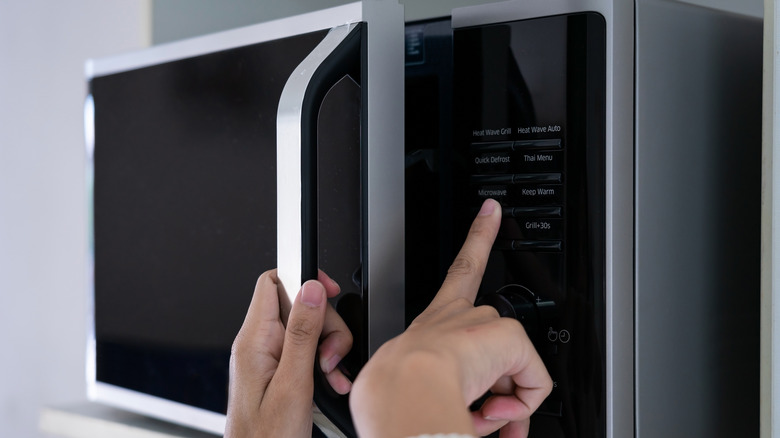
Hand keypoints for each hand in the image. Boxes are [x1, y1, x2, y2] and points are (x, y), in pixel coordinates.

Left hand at [225, 269, 352, 436]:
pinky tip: (330, 383)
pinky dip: (324, 365)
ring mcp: (268, 359)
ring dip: (328, 350)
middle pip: (299, 306)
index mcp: (254, 341)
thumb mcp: (293, 384)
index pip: (273, 282)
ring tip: (330, 375)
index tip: (328, 292)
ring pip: (308, 330)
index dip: (303, 279)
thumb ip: (302, 334)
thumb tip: (310, 289)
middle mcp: (257, 346)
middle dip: (326, 326)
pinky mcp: (278, 372)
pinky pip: (306, 353)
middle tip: (330, 355)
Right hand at [350, 199, 552, 437]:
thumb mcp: (421, 392)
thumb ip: (457, 397)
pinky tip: (495, 411)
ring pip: (514, 367)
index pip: (459, 275)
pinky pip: (535, 382)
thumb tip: (490, 420)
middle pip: (494, 324)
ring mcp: (483, 324)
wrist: (403, 391)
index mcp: (434, 323)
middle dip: (498, 377)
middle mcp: (458, 317)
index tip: (491, 211)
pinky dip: (522, 404)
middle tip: (485, 412)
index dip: (476, 237)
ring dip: (506, 401)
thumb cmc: (399, 396)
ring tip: (479, 414)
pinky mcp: (507, 337)